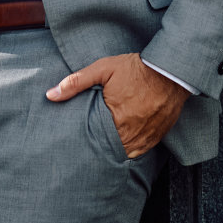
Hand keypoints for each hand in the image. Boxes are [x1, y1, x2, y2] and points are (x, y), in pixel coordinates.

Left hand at [46, 53, 187, 158]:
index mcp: (114, 119)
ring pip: (126, 153)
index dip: (86, 144)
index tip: (80, 143)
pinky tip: (125, 144)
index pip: (94, 141)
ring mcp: (146, 136)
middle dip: (101, 149)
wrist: (171, 69)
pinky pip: (142, 150)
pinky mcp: (158, 135)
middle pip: (110, 150)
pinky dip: (133, 149)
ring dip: (116, 151)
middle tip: (90, 149)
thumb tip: (51, 94)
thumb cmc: (136, 68)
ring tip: (106, 149)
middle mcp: (131, 132)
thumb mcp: (103, 69)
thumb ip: (76, 82)